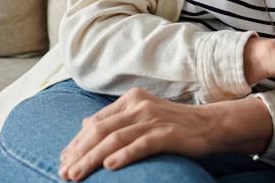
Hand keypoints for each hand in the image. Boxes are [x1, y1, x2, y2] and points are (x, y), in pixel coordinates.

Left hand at [58, 88, 270, 180]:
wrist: (211, 125)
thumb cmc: (175, 124)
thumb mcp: (143, 116)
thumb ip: (116, 119)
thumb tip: (84, 124)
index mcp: (131, 99)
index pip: (95, 121)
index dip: (76, 143)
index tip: (63, 161)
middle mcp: (140, 106)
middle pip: (100, 130)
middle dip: (78, 153)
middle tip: (64, 173)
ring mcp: (154, 119)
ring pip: (115, 138)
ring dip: (92, 158)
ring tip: (77, 175)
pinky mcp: (168, 133)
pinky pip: (141, 144)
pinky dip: (124, 156)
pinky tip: (109, 167)